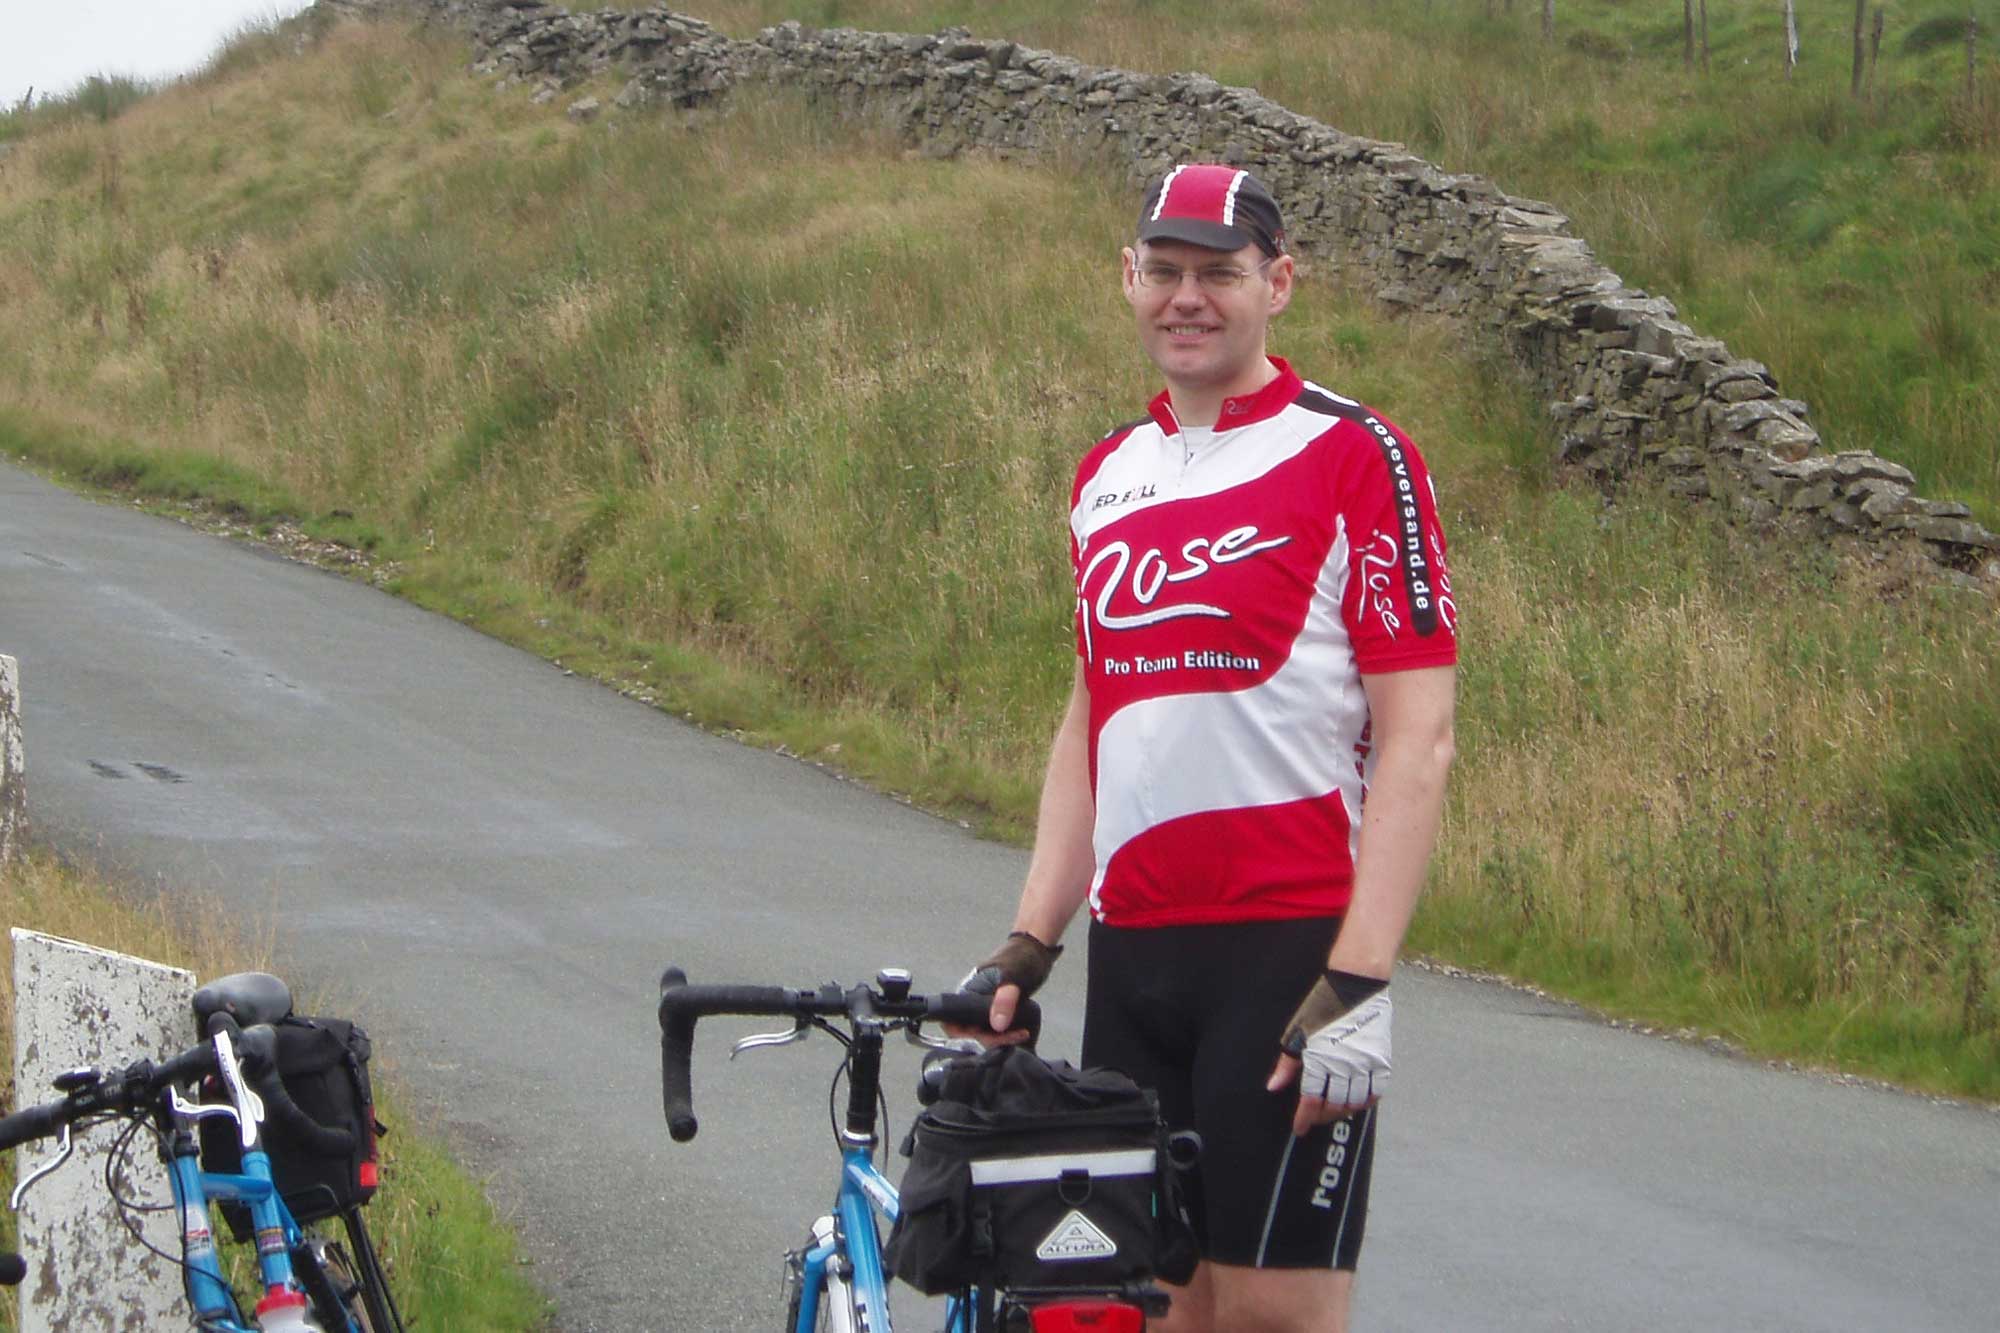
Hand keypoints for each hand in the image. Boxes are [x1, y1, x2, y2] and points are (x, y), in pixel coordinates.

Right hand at [945, 931, 1059, 1046]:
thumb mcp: (1014, 979)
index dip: (965, 1036)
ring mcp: (984, 1005)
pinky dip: (1005, 1034)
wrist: (1036, 948)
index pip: (953, 1023)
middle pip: (969, 1032)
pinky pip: (994, 1027)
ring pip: (983, 1031)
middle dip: (988, 1040)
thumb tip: (997, 1025)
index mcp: (968, 992)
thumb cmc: (1021, 958)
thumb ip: (1004, 1001)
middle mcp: (972, 1000)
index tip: (986, 1039)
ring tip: (1019, 1035)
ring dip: (998, 1039)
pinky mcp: (997, 1008)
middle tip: (1012, 1037)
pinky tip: (1020, 1033)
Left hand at [1266, 976, 1390, 1136]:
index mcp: (1321, 1059)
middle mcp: (1345, 1065)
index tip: (1299, 1128)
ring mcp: (1366, 1064)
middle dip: (1321, 1116)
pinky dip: (1366, 1101)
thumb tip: (1274, 1087)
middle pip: (1334, 1105)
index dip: (1304, 1118)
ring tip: (1332, 1110)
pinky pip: (1376, 1091)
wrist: (1357, 984)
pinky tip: (1356, 1100)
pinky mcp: (1382, 1060)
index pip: (1311, 1099)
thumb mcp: (1298, 1032)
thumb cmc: (1324, 1005)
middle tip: (1313, 1117)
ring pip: (1355, 1102)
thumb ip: (1287, 1064)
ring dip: (1342, 1110)